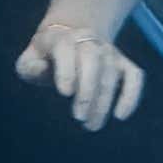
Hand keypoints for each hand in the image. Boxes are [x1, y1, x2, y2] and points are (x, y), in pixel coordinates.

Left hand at [14, 15, 147, 130]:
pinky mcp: (123, 63)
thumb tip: (42, 70)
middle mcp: (87, 39)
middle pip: (92, 58)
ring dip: (103, 101)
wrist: (71, 37)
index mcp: (61, 38)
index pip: (65, 48)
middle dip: (88, 89)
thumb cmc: (45, 57)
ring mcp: (108, 51)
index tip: (65, 94)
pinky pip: (134, 76)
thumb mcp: (29, 60)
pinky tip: (120, 115)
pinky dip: (131, 94)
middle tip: (80, 117)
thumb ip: (29, 67)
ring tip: (91, 125)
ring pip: (111, 71)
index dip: (66, 70)